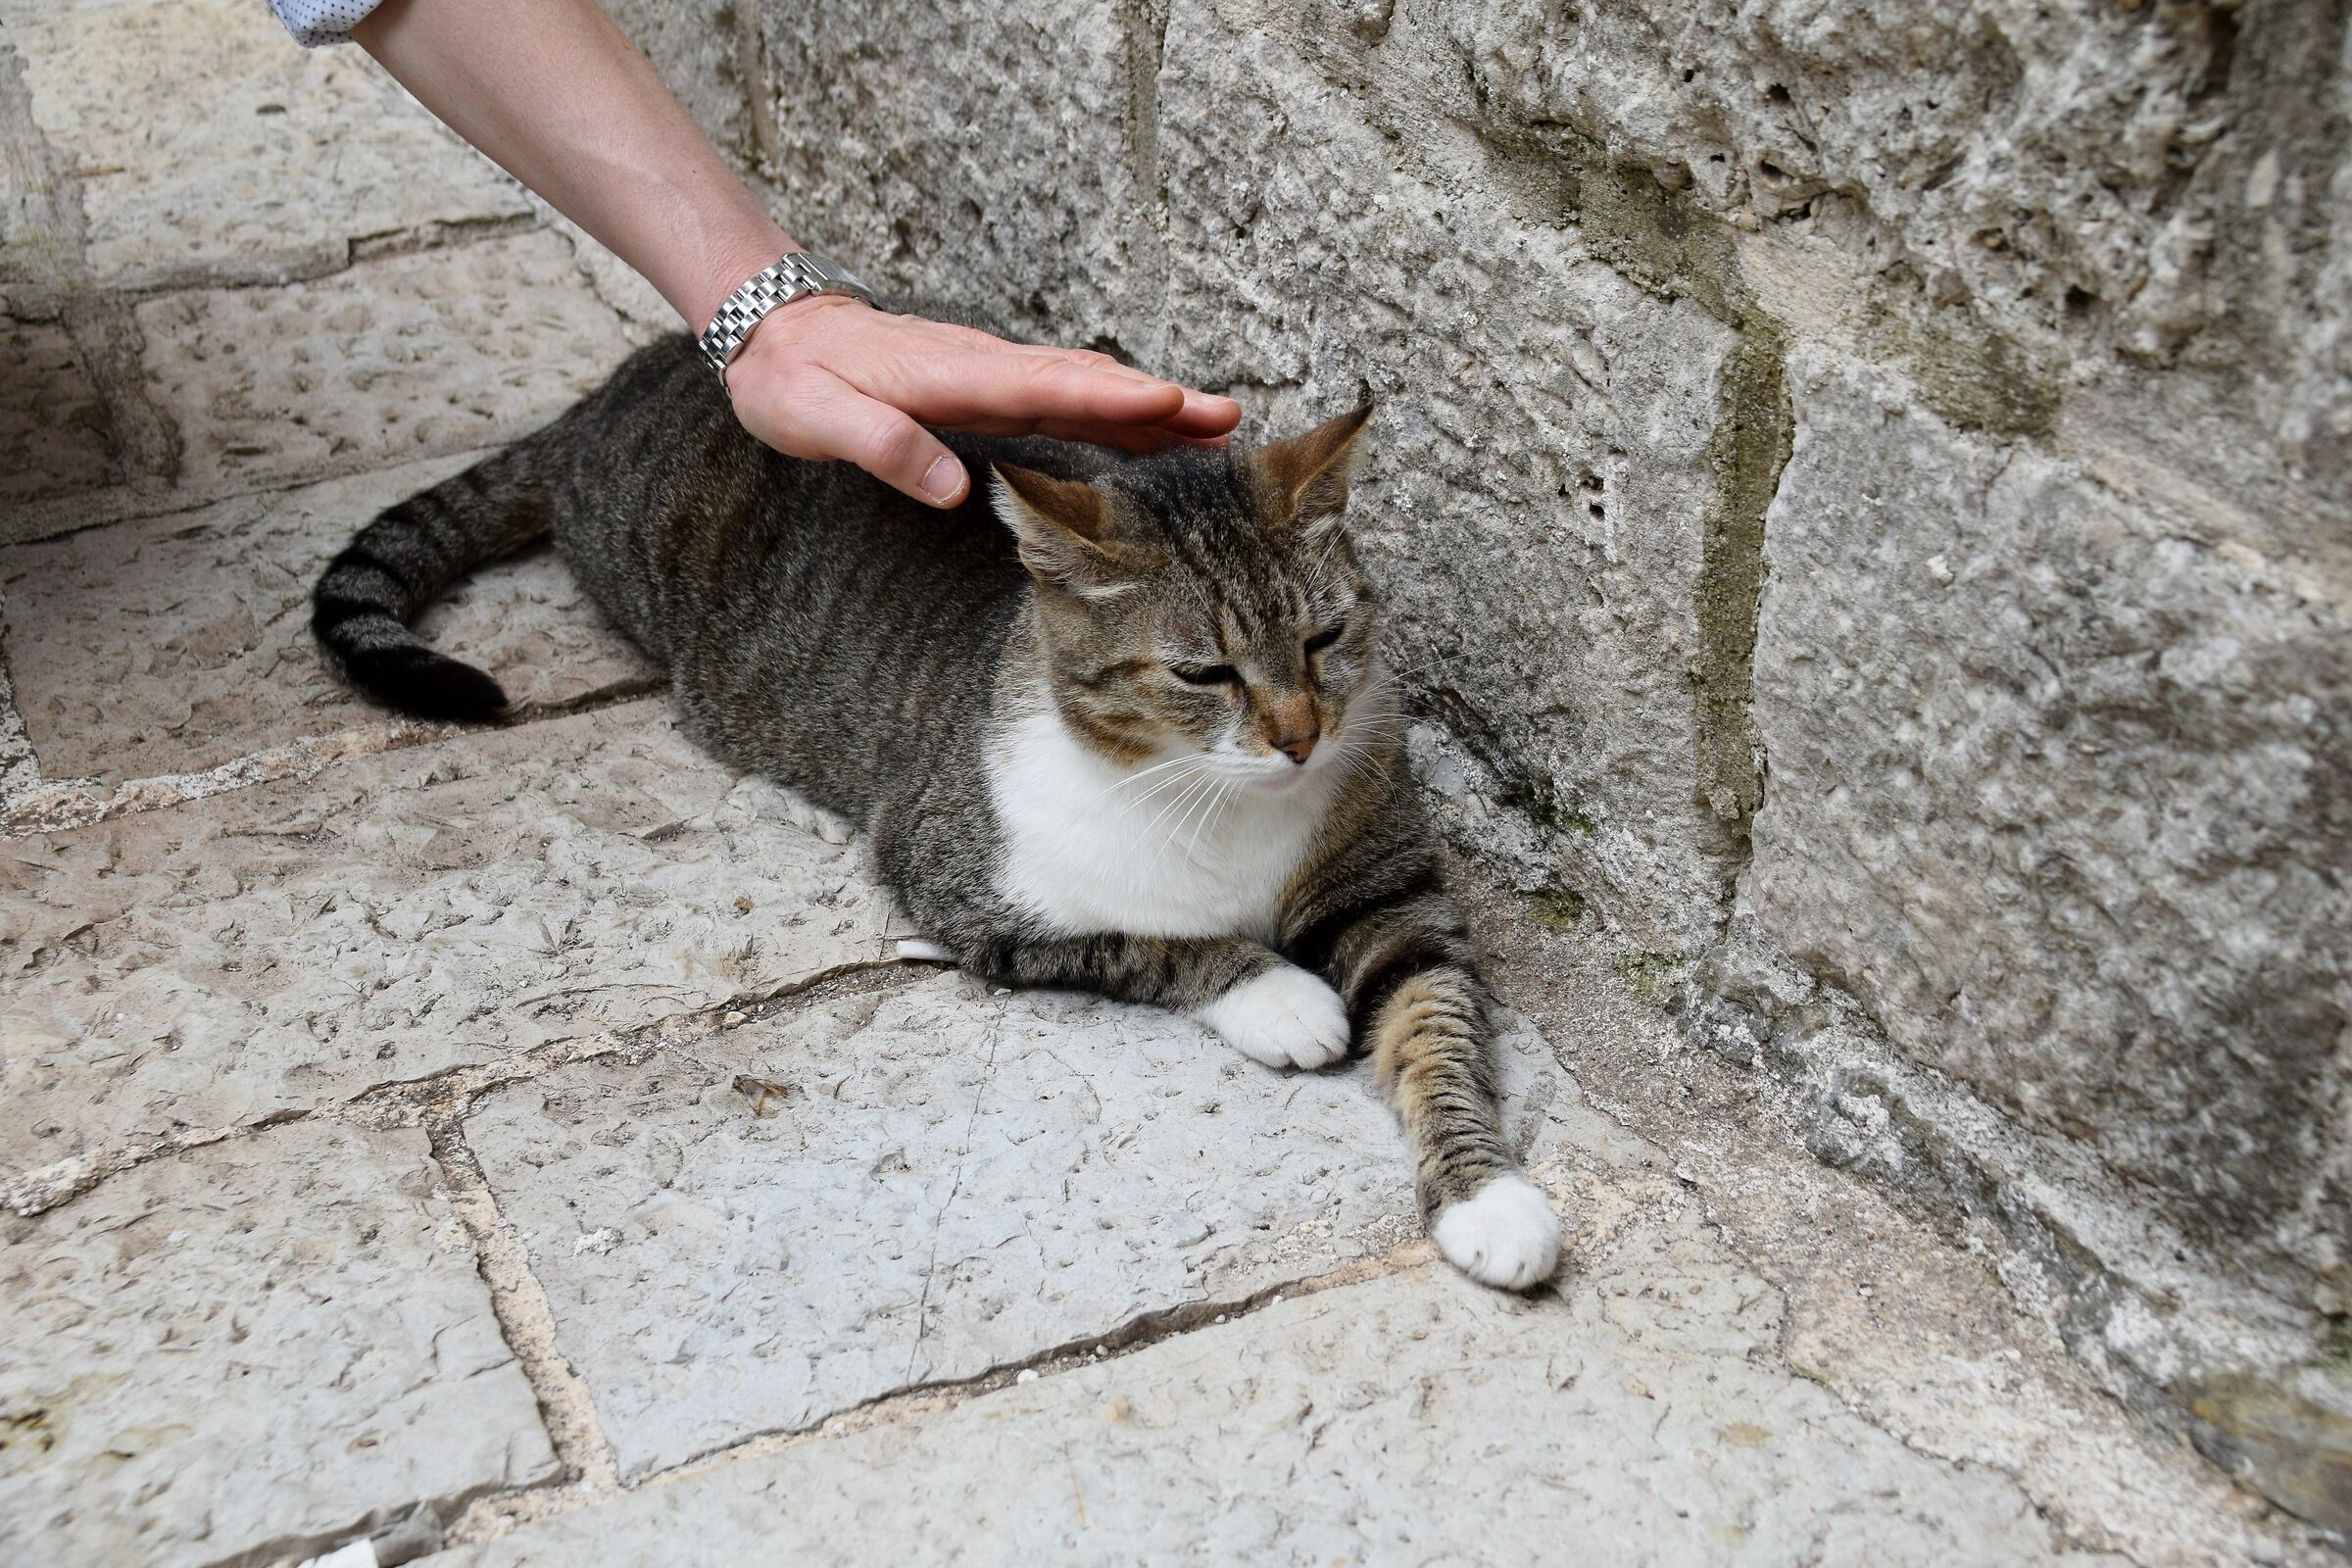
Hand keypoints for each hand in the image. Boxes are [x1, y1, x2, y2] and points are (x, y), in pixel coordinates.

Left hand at [721, 297, 1242, 506]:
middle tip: (1227, 419)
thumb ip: (882, 447)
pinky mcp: (991, 388)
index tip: (1168, 402)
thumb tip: (951, 489)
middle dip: (1160, 400)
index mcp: (950, 375)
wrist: (778, 333)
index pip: (1044, 384)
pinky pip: (1066, 397)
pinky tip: (1152, 428)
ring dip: (1151, 406)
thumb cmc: (794, 380)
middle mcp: (985, 368)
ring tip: (1216, 428)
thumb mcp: (815, 417)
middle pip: (1086, 381)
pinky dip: (1116, 410)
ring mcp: (993, 375)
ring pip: (1085, 387)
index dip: (1109, 396)